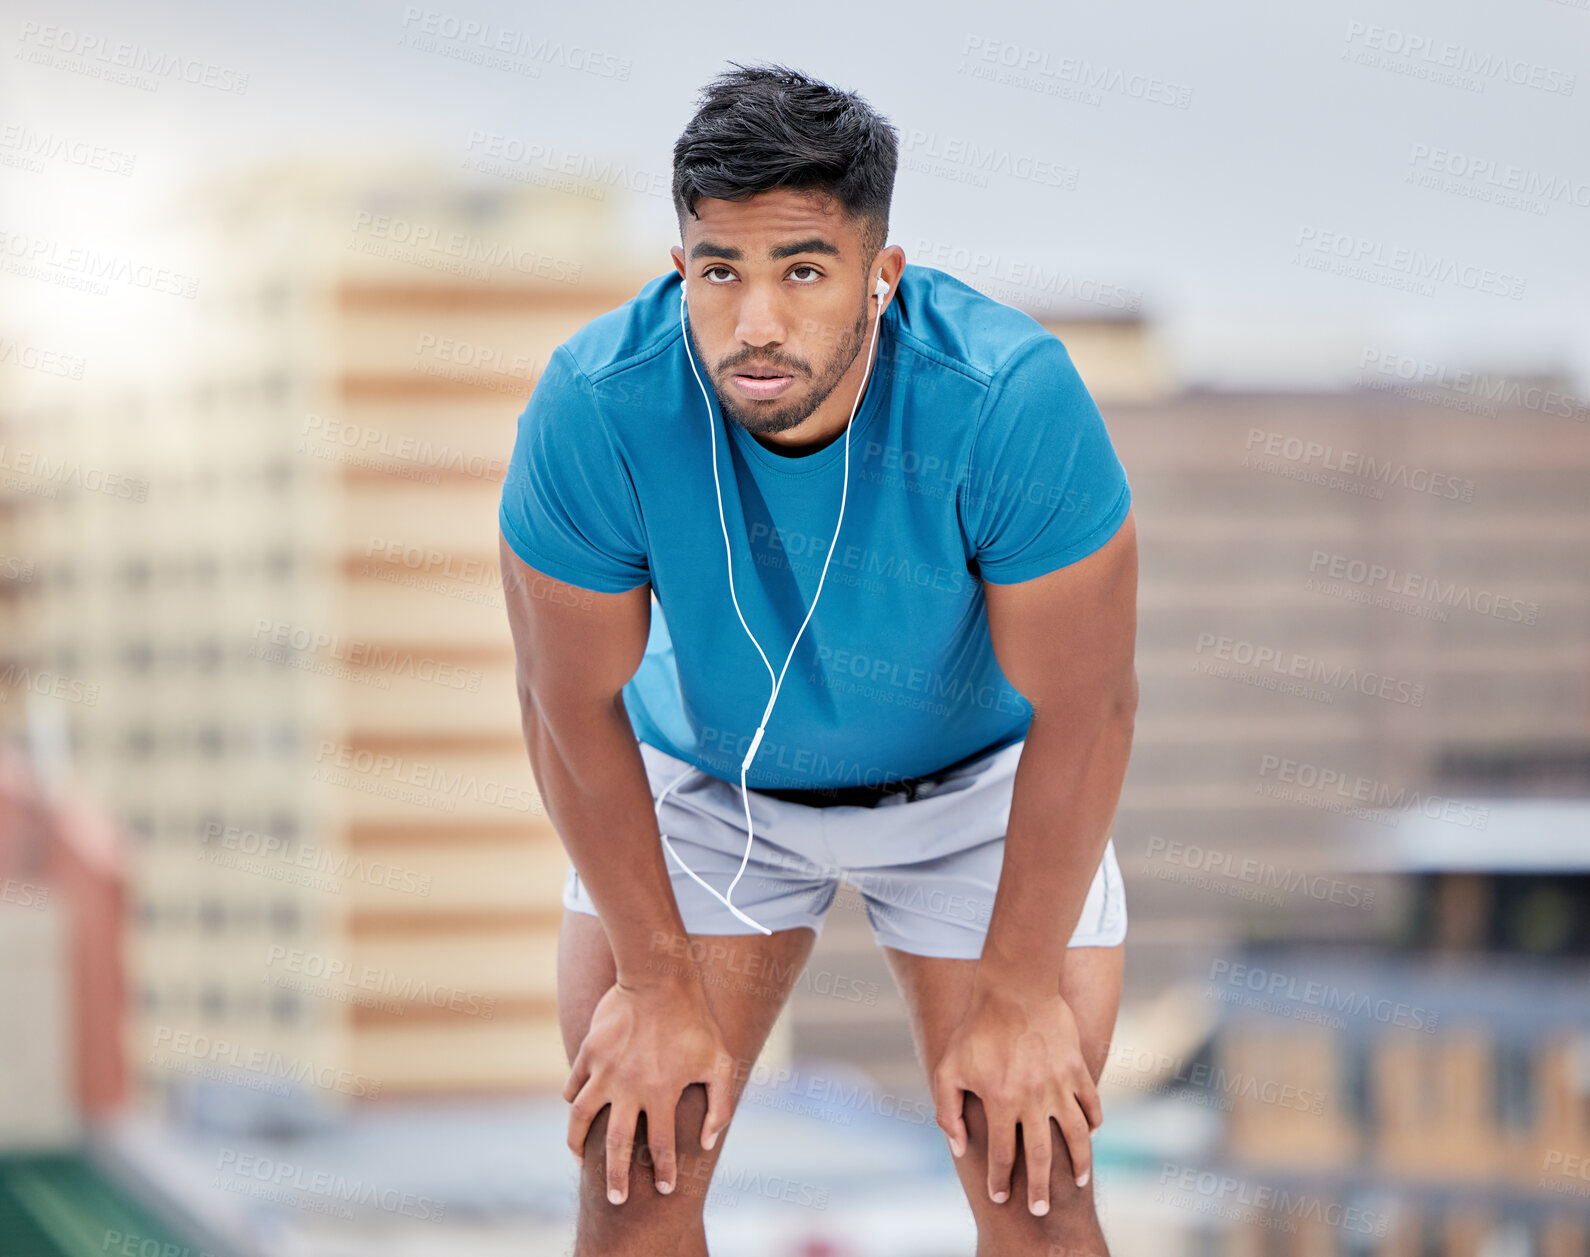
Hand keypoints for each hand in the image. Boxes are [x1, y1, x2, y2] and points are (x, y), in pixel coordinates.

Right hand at [562, 975, 734, 1203]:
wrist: (659, 978)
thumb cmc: (695, 1021)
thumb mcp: (719, 1061)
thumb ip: (720, 1104)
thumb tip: (708, 1142)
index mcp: (661, 1092)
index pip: (659, 1145)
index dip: (664, 1171)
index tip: (666, 1188)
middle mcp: (629, 1087)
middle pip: (616, 1145)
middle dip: (615, 1177)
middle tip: (617, 1199)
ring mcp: (604, 1070)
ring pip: (580, 1118)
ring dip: (576, 1144)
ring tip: (578, 1159)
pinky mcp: (589, 1052)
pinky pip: (572, 1085)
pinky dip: (572, 1101)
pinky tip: (577, 1110)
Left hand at [931, 984, 1101, 1214]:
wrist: (1015, 987)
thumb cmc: (977, 1028)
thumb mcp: (949, 1067)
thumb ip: (948, 1110)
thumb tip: (959, 1147)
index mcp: (1000, 1101)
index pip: (1002, 1155)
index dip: (1001, 1181)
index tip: (1002, 1197)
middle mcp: (1032, 1098)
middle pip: (1039, 1156)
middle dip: (1039, 1188)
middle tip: (1041, 1209)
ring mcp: (1059, 1084)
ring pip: (1076, 1135)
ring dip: (1079, 1162)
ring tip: (1078, 1180)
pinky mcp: (1076, 1068)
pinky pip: (1091, 1103)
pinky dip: (1094, 1121)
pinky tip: (1091, 1132)